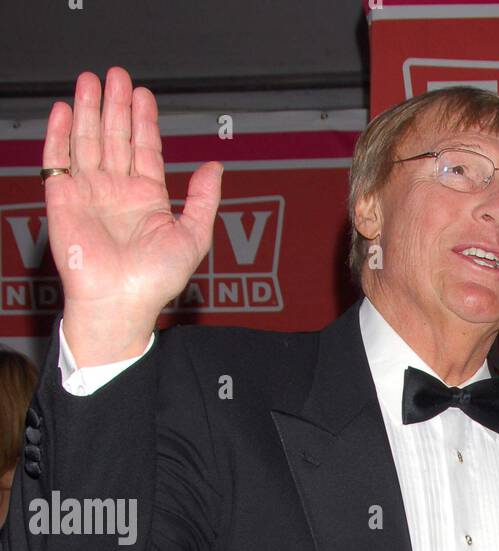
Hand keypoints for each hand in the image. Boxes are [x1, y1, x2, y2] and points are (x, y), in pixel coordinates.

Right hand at [43, 67, 222, 361]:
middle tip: (117, 74)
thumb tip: (215, 167)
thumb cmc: (155, 281)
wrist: (119, 303)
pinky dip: (59, 135)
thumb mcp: (193, 237)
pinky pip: (58, 161)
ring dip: (88, 110)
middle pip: (115, 137)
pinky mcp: (63, 200)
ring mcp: (89, 194)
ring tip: (91, 80)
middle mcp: (117, 192)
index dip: (144, 120)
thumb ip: (203, 200)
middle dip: (115, 105)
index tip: (143, 93)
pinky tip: (64, 110)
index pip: (144, 149)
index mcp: (147, 199)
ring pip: (87, 141)